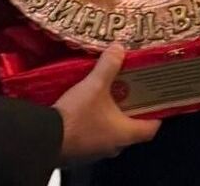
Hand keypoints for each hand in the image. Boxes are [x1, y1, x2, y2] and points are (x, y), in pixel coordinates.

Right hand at [54, 44, 160, 163]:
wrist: (43, 138)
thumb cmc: (76, 116)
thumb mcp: (94, 85)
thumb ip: (109, 66)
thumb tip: (119, 48)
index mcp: (125, 134)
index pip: (151, 128)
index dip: (156, 113)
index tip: (155, 99)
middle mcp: (114, 146)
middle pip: (131, 128)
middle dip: (131, 110)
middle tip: (131, 90)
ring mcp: (96, 151)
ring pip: (111, 132)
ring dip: (111, 116)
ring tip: (109, 95)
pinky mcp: (80, 151)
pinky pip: (94, 135)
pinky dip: (95, 122)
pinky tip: (88, 107)